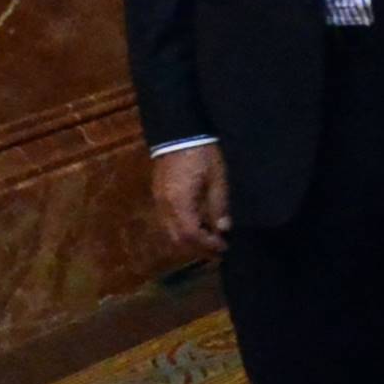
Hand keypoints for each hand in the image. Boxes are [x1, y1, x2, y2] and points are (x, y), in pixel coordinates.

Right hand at [150, 144, 229, 260]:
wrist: (180, 132)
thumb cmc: (203, 154)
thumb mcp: (218, 178)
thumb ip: (219, 205)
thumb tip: (223, 229)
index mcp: (179, 202)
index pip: (190, 234)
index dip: (207, 244)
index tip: (224, 247)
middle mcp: (164, 206)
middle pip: (177, 238)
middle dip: (197, 247)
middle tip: (218, 250)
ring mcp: (158, 200)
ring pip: (169, 231)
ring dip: (189, 240)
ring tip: (209, 240)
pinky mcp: (158, 194)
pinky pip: (167, 221)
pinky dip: (181, 229)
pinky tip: (197, 226)